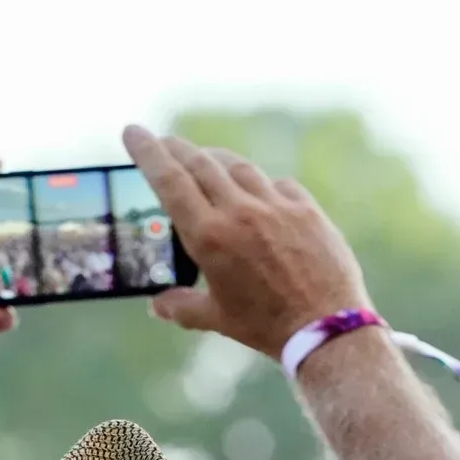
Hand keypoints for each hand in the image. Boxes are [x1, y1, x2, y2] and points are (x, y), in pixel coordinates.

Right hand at [122, 125, 370, 359]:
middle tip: (165, 142)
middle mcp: (240, 212)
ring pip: (238, 167)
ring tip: (206, 160)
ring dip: (216, 159)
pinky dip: (260, 184)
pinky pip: (277, 184)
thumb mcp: (217, 319)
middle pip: (201, 163)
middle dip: (177, 149)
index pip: (169, 181)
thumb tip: (158, 305)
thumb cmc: (266, 327)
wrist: (325, 327)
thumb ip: (182, 307)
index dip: (148, 152)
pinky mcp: (305, 209)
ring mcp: (275, 206)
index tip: (133, 131)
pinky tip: (257, 190)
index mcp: (209, 237)